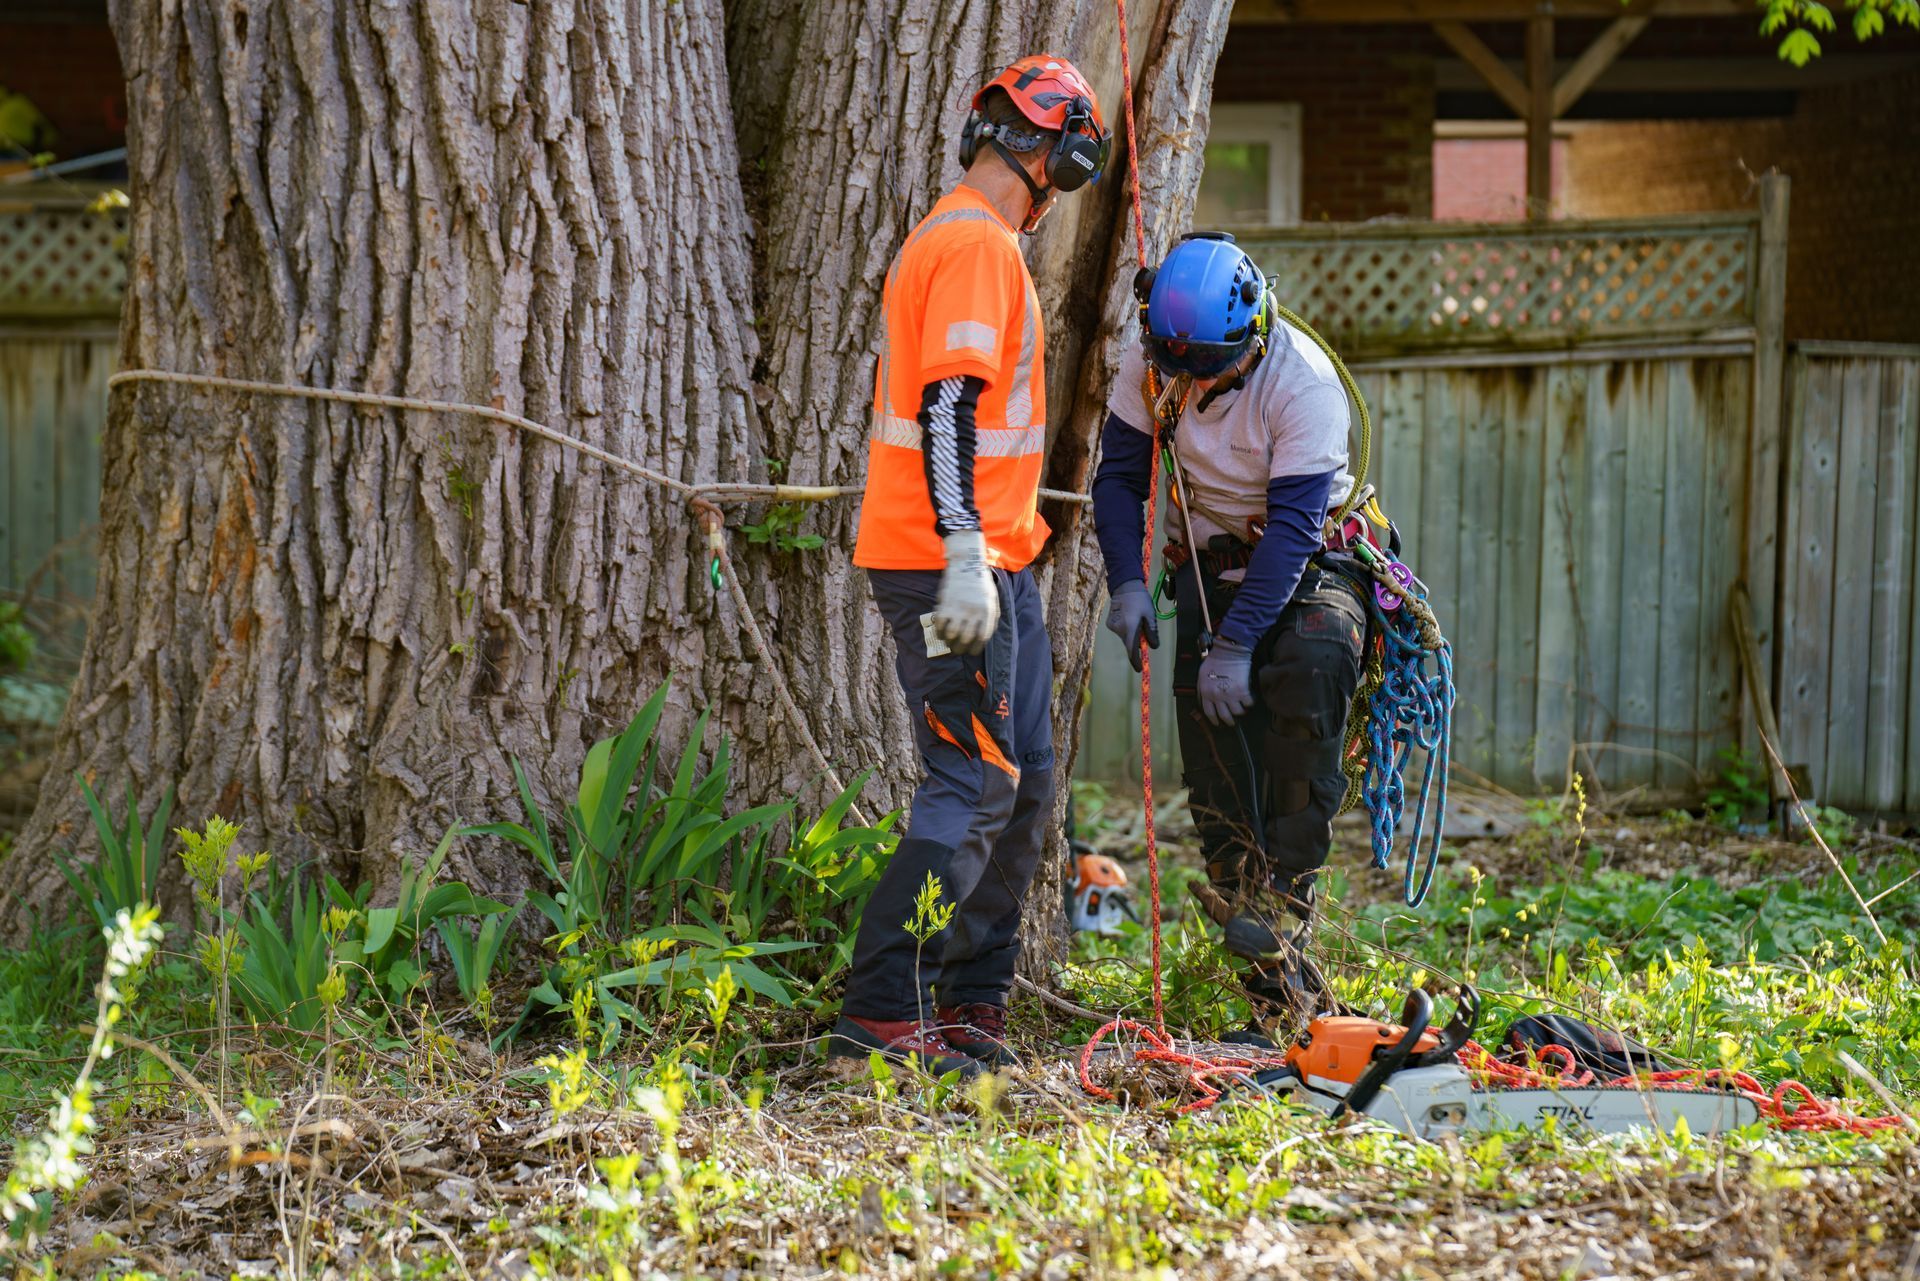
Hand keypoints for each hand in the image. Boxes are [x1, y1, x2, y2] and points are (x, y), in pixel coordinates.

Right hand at [934, 530, 999, 654]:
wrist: (966, 562)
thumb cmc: (981, 582)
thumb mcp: (993, 599)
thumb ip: (992, 617)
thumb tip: (985, 635)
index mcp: (987, 611)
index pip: (982, 638)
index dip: (976, 648)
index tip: (971, 651)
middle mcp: (973, 612)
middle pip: (966, 639)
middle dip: (961, 648)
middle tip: (958, 649)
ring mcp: (958, 608)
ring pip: (951, 634)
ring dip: (949, 642)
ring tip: (949, 642)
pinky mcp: (945, 604)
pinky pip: (940, 624)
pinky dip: (939, 632)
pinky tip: (941, 632)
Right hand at [1104, 581, 1159, 671]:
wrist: (1124, 585)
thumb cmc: (1140, 599)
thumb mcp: (1150, 615)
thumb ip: (1152, 632)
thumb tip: (1153, 646)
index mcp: (1130, 627)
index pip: (1132, 650)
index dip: (1136, 661)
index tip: (1139, 669)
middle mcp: (1119, 629)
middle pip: (1129, 643)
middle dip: (1138, 643)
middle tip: (1146, 634)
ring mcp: (1112, 627)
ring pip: (1125, 638)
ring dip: (1133, 636)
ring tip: (1139, 621)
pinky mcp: (1110, 623)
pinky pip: (1121, 632)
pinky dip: (1127, 630)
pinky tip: (1131, 619)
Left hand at [1197, 638, 1254, 725]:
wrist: (1228, 652)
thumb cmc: (1215, 661)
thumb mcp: (1202, 676)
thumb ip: (1203, 689)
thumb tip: (1205, 700)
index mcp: (1206, 693)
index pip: (1209, 712)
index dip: (1214, 720)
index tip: (1218, 723)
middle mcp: (1217, 697)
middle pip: (1224, 716)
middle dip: (1229, 721)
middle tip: (1233, 721)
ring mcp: (1230, 695)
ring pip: (1237, 712)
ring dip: (1241, 712)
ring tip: (1243, 709)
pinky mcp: (1242, 691)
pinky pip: (1248, 703)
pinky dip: (1250, 703)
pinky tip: (1249, 700)